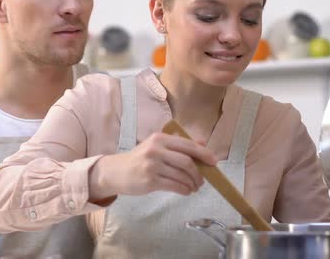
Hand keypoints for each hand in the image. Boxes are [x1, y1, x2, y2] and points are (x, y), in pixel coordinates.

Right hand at [89, 132, 216, 199]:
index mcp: (160, 138)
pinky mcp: (149, 180)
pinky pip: (174, 186)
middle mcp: (156, 150)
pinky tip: (186, 191)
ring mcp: (152, 165)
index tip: (213, 162)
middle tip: (202, 181)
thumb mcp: (157, 146)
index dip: (203, 154)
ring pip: (181, 175)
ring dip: (192, 184)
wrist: (116, 172)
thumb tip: (203, 144)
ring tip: (194, 187)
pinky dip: (184, 190)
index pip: (187, 145)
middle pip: (187, 161)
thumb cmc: (139, 159)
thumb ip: (178, 144)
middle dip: (199, 173)